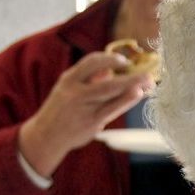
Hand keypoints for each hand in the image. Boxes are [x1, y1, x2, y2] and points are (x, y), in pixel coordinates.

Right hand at [18, 52, 153, 178]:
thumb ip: (89, 80)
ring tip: (149, 82)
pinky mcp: (91, 122)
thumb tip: (109, 70)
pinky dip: (127, 100)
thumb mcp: (69, 89)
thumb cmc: (62, 109)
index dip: (110, 59)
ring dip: (133, 87)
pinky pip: (113, 109)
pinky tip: (138, 94)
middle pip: (107, 81)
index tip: (124, 61)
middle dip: (130, 76)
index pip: (91, 62)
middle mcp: (75, 92)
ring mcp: (84, 108)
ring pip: (112, 94)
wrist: (46, 135)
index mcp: (69, 79)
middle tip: (148, 72)